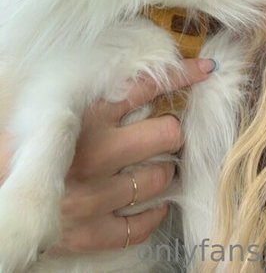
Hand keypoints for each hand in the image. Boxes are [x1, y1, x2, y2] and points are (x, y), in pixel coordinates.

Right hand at [40, 57, 214, 255]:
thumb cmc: (21, 138)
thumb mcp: (50, 101)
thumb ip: (88, 86)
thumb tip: (128, 71)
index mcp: (85, 116)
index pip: (146, 86)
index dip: (181, 75)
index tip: (206, 69)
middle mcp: (95, 155)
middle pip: (167, 134)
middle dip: (171, 130)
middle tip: (165, 131)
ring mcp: (94, 197)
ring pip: (159, 178)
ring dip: (164, 169)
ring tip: (157, 165)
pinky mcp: (89, 233)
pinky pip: (140, 226)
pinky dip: (154, 212)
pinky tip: (154, 202)